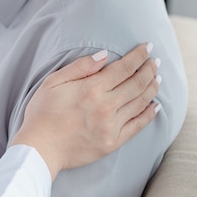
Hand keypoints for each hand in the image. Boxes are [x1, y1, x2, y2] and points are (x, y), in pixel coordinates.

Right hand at [11, 43, 160, 179]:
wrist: (39, 148)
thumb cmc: (42, 114)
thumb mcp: (53, 83)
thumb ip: (80, 67)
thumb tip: (104, 55)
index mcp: (92, 88)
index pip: (124, 68)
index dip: (138, 56)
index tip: (147, 48)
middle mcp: (106, 106)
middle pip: (137, 83)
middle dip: (149, 69)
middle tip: (155, 62)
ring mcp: (111, 125)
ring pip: (140, 103)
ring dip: (152, 88)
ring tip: (157, 79)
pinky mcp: (112, 142)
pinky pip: (137, 126)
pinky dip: (149, 114)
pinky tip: (155, 106)